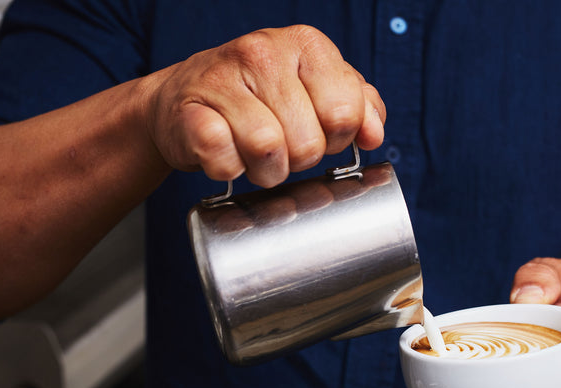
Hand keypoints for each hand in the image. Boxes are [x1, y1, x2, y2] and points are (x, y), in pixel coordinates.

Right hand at [142, 25, 385, 186]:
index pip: (345, 110)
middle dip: (299, 159)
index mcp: (306, 45)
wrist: (185, 99)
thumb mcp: (316, 91)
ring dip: (266, 169)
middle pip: (308, 139)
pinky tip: (227, 154)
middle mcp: (263, 52)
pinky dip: (229, 169)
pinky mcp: (188, 112)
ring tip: (256, 156)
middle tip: (283, 147)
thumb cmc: (260, 98)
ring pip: (267, 148)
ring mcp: (222, 78)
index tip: (319, 132)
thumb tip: (375, 133)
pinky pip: (223, 158)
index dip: (336, 137)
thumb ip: (356, 106)